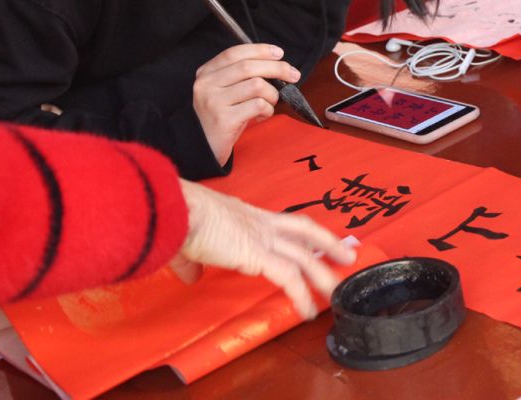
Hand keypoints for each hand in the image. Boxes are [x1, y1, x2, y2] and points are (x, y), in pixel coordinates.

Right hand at [172, 180, 356, 318]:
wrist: (174, 210)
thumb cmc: (176, 219)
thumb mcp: (188, 241)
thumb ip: (192, 262)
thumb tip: (191, 276)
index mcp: (244, 215)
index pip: (281, 223)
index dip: (299, 233)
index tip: (311, 242)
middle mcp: (259, 222)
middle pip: (303, 231)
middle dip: (327, 243)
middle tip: (345, 256)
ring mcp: (261, 236)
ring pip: (304, 255)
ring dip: (322, 274)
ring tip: (335, 292)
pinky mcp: (257, 253)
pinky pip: (288, 277)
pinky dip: (300, 294)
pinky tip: (306, 310)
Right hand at [193, 43, 299, 164]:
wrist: (202, 148)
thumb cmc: (222, 118)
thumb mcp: (226, 92)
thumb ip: (243, 76)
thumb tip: (278, 66)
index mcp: (206, 73)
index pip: (235, 53)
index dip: (260, 50)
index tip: (279, 53)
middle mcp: (206, 84)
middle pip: (249, 67)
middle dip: (277, 68)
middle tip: (293, 75)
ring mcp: (214, 102)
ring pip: (257, 85)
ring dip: (272, 95)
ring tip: (269, 104)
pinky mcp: (224, 119)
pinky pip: (258, 105)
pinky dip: (267, 110)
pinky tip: (261, 116)